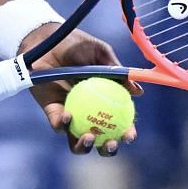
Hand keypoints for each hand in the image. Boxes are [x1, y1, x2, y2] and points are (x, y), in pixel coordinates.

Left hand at [22, 23, 141, 156]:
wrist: (49, 39)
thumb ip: (118, 72)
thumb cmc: (77, 45)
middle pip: (100, 140)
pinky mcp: (52, 111)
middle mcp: (87, 113)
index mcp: (104, 101)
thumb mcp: (100, 54)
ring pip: (76, 142)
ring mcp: (70, 115)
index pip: (118, 123)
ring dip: (84, 146)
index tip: (129, 135)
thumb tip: (138, 92)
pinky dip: (63, 125)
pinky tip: (68, 115)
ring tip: (89, 136)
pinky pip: (58, 125)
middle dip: (107, 149)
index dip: (126, 132)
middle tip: (111, 142)